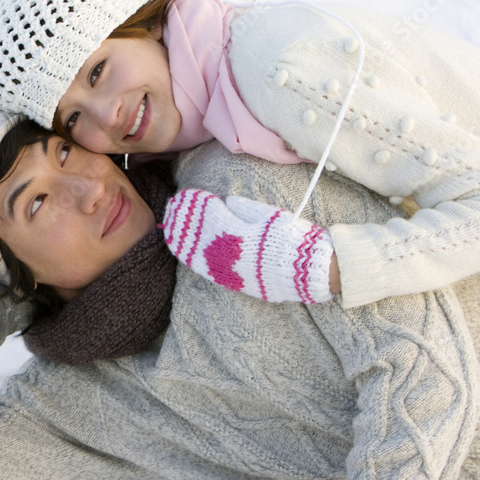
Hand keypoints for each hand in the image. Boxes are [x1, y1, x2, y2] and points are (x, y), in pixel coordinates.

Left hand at [160, 189, 334, 303]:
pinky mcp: (236, 283)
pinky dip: (193, 260)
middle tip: (170, 210)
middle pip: (200, 236)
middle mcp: (233, 254)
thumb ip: (246, 208)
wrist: (310, 271)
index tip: (185, 196)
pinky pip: (208, 271)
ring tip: (169, 229)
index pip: (211, 217)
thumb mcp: (271, 216)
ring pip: (199, 255)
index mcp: (242, 234)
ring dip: (182, 241)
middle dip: (184, 222)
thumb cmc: (294, 239)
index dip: (197, 206)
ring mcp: (233, 271)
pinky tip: (183, 252)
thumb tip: (227, 201)